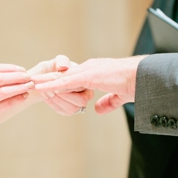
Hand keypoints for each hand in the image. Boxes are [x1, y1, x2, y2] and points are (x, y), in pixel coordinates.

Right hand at [0, 63, 32, 140]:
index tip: (21, 69)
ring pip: (2, 92)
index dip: (9, 67)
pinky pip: (4, 105)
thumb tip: (12, 72)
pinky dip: (16, 99)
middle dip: (17, 76)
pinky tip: (23, 96)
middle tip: (28, 77)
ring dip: (19, 87)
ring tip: (30, 86)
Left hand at [32, 55, 147, 113]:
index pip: (71, 77)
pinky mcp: (90, 75)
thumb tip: (97, 109)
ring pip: (61, 77)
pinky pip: (68, 81)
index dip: (57, 81)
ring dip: (45, 81)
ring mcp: (89, 70)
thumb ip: (108, 101)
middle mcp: (89, 68)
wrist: (148, 77)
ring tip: (29, 83)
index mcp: (95, 72)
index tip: (44, 84)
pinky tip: (43, 87)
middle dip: (46, 79)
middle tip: (30, 82)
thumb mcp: (120, 95)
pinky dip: (54, 84)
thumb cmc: (138, 84)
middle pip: (62, 75)